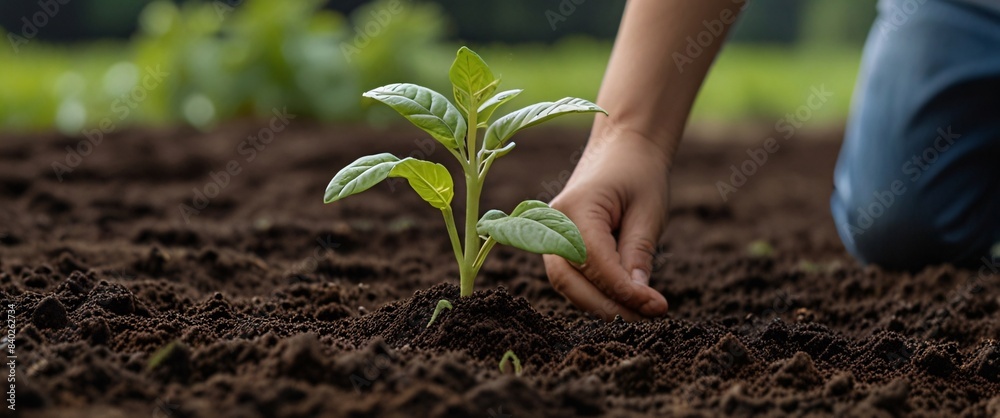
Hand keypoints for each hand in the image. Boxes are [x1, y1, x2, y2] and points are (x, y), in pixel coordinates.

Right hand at [543, 130, 670, 320]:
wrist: (622, 147)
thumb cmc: (639, 173)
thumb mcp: (648, 212)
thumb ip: (638, 255)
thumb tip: (640, 301)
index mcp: (576, 209)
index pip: (596, 262)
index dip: (624, 291)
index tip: (657, 308)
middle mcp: (552, 224)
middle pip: (570, 280)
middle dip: (608, 307)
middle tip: (648, 320)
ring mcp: (550, 234)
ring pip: (567, 284)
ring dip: (601, 305)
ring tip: (640, 315)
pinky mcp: (558, 244)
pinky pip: (572, 276)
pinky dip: (595, 293)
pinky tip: (624, 302)